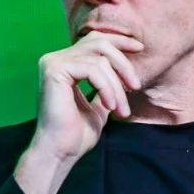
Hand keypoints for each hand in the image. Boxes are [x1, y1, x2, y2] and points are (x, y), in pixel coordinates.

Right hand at [29, 30, 143, 162]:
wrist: (60, 152)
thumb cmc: (76, 134)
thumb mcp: (99, 106)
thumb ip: (106, 88)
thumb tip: (124, 77)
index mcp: (64, 64)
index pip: (95, 41)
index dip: (119, 41)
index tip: (140, 49)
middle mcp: (55, 59)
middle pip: (100, 43)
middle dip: (123, 63)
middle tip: (136, 86)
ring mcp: (53, 63)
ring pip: (100, 60)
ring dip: (117, 86)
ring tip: (122, 109)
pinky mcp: (55, 70)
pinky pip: (93, 70)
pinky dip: (107, 88)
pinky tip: (110, 106)